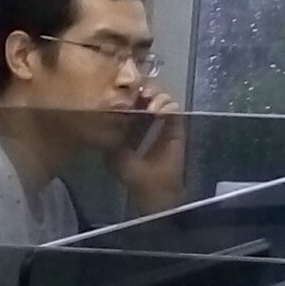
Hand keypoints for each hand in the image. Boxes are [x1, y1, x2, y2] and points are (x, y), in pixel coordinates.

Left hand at [107, 77, 185, 215]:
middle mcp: (146, 123)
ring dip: (157, 97)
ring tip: (153, 106)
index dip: (127, 96)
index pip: (128, 104)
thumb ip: (112, 136)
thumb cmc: (137, 179)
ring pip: (160, 98)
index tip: (125, 93)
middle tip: (141, 94)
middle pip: (145, 96)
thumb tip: (108, 113)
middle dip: (143, 92)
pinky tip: (162, 111)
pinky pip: (174, 109)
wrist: (160, 193)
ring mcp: (163, 124)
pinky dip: (169, 106)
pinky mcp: (177, 128)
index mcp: (129, 129)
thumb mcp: (116, 158)